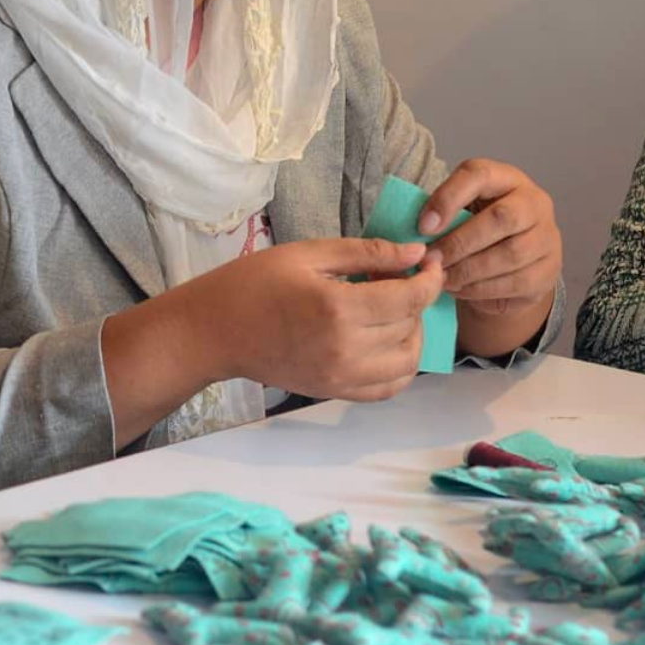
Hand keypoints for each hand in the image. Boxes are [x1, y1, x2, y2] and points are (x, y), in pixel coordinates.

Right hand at [189, 238, 444, 400]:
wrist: (214, 331)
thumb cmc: (255, 283)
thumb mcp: (311, 254)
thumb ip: (368, 253)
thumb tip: (417, 253)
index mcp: (338, 309)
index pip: (410, 298)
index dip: (430, 278)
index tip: (430, 262)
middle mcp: (346, 349)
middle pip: (410, 326)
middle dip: (418, 299)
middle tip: (402, 279)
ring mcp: (341, 377)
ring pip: (408, 362)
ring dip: (415, 334)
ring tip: (398, 311)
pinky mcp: (334, 391)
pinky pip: (388, 388)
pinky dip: (401, 366)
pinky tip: (390, 341)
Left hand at [418, 158, 561, 315]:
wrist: (516, 262)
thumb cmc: (479, 229)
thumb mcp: (462, 211)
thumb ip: (443, 213)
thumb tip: (417, 232)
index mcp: (507, 178)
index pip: (479, 175)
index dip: (449, 198)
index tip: (423, 227)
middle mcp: (535, 202)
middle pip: (502, 218)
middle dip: (460, 242)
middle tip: (431, 259)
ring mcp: (547, 237)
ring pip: (510, 255)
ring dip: (469, 270)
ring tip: (442, 278)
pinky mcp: (549, 271)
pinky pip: (515, 283)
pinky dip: (482, 289)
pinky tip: (460, 289)